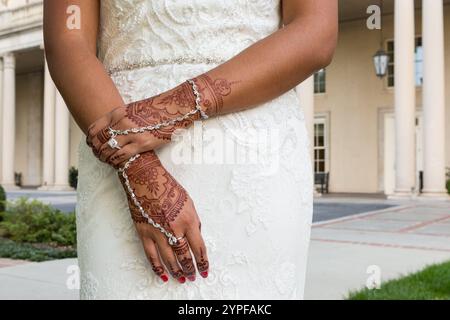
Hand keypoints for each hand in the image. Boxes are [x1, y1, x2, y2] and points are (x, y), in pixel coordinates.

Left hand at [86, 81, 201, 167]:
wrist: (174, 108)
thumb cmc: (155, 109)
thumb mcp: (132, 109)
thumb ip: (120, 118)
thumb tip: (112, 129)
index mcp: (117, 113)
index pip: (94, 129)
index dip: (90, 140)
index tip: (92, 146)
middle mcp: (121, 122)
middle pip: (99, 141)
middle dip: (97, 151)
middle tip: (100, 156)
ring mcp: (131, 133)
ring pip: (108, 150)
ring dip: (105, 158)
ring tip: (108, 161)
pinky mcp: (142, 143)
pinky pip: (122, 156)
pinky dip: (116, 161)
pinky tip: (118, 164)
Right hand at [119, 151, 208, 282]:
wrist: (146, 179)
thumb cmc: (168, 187)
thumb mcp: (189, 202)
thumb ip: (193, 221)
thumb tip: (195, 236)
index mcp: (188, 221)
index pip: (199, 248)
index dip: (203, 262)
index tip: (205, 270)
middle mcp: (174, 229)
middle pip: (184, 256)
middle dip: (190, 269)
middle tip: (193, 277)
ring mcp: (158, 232)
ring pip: (169, 259)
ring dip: (176, 271)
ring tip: (181, 279)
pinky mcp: (144, 233)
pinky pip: (151, 255)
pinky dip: (157, 267)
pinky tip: (163, 275)